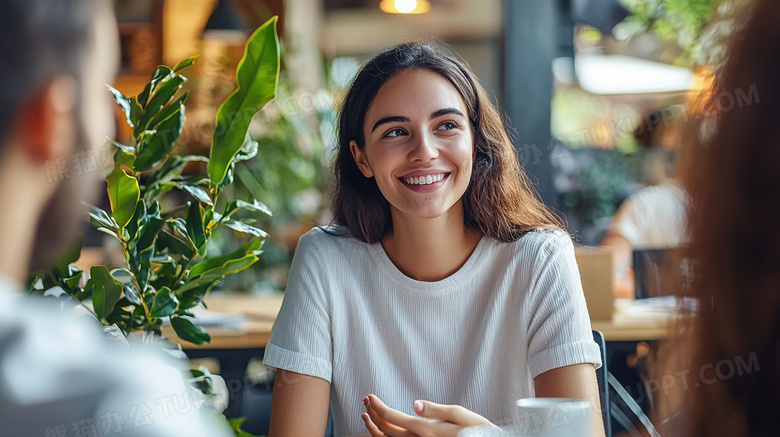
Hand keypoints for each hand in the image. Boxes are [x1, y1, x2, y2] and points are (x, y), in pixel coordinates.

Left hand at [361, 394, 495, 436]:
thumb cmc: (475, 429)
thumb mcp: (458, 414)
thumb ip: (434, 409)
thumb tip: (414, 404)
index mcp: (425, 430)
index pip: (392, 418)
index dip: (377, 407)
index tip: (369, 396)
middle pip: (386, 430)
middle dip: (373, 414)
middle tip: (366, 400)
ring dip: (375, 428)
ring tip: (367, 415)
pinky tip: (383, 429)